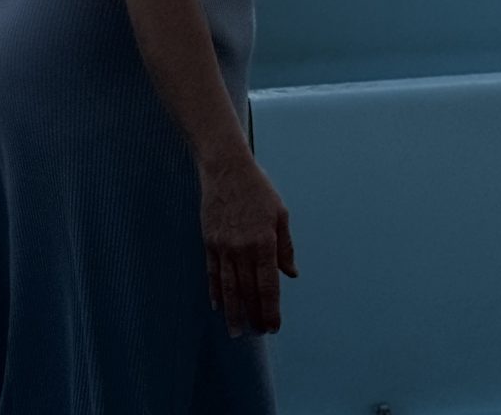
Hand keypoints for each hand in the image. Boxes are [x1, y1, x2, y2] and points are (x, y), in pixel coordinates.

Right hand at [199, 152, 297, 337]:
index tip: (273, 327)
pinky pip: (213, 273)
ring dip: (232, 312)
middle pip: (248, 291)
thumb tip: (291, 274)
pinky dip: (215, 291)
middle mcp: (242, 248)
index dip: (271, 310)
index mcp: (264, 242)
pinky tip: (218, 306)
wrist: (225, 168)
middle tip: (257, 333)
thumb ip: (285, 246)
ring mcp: (224, 246)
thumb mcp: (280, 213)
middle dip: (253, 316)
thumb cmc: (257, 189)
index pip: (268, 286)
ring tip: (236, 331)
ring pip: (228, 287)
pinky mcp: (209, 242)